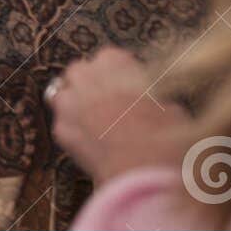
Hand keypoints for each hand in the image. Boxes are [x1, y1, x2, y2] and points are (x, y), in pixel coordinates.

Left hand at [48, 46, 191, 184]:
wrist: (145, 173)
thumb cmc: (166, 137)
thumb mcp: (171, 107)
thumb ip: (150, 95)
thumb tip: (149, 100)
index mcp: (114, 63)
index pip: (110, 58)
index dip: (120, 73)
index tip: (128, 86)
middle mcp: (85, 77)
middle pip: (79, 71)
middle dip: (89, 83)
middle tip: (107, 101)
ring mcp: (68, 103)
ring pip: (62, 94)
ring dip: (75, 103)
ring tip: (95, 121)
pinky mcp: (59, 129)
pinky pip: (63, 123)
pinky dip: (73, 130)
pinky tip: (91, 143)